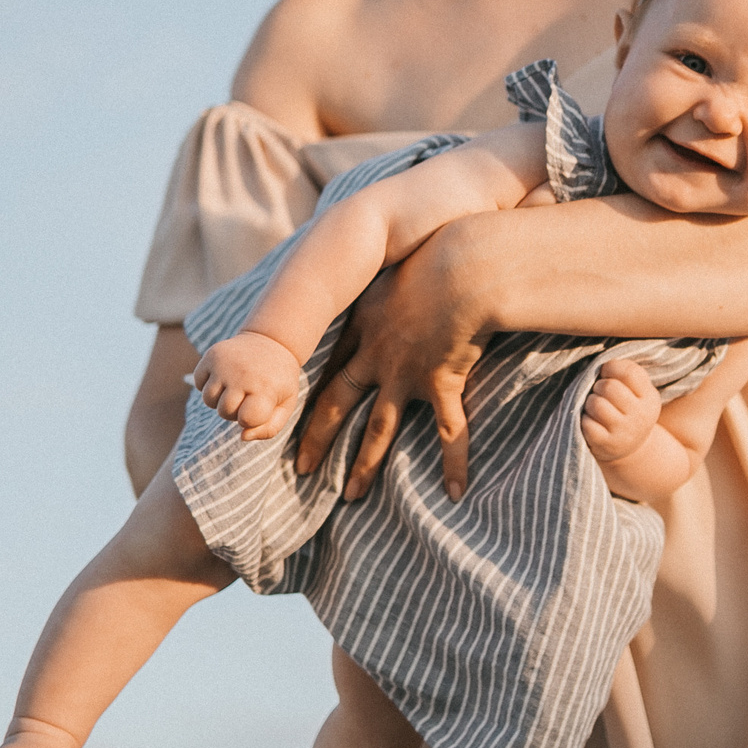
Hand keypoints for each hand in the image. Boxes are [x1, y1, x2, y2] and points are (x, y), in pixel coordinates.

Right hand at [192, 333, 303, 439]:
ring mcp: (224, 364)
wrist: (271, 342)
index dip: (251, 419)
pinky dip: (208, 385)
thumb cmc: (278, 380)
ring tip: (236, 387)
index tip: (260, 406)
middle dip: (234, 411)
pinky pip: (199, 384)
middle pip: (224, 412)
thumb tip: (243, 436)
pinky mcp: (211, 355)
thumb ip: (269, 428)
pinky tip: (225, 376)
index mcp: (265, 388)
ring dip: (220, 399)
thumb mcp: (285, 404)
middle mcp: (242, 375)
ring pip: (208, 400)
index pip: (246, 420)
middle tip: (248, 395)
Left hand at [295, 224, 497, 499]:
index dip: (305, 390)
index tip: (286, 410)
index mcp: (363, 324)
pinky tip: (455, 492)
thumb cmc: (435, 254)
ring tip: (351, 496)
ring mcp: (404, 374)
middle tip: (301, 469)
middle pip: (337, 404)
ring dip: (364, 465)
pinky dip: (454, 464)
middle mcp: (375, 355)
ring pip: (378, 430)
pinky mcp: (439, 384)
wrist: (461, 268)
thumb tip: (387, 250)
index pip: (327, 364)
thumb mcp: (400, 256)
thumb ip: (392, 268)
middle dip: (316, 438)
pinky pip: (449, 433)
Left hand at [580, 358, 661, 462]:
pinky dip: (585, 420)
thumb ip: (624, 372)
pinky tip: (592, 422)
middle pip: (609, 387)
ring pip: (596, 404)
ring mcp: (624, 432)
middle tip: (600, 393)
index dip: (612, 368)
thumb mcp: (636, 391)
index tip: (607, 373)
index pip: (630, 372)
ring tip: (595, 408)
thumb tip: (604, 367)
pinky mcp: (607, 444)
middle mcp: (640, 415)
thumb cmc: (627, 409)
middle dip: (598, 386)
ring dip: (590, 403)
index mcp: (649, 397)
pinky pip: (587, 424)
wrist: (630, 448)